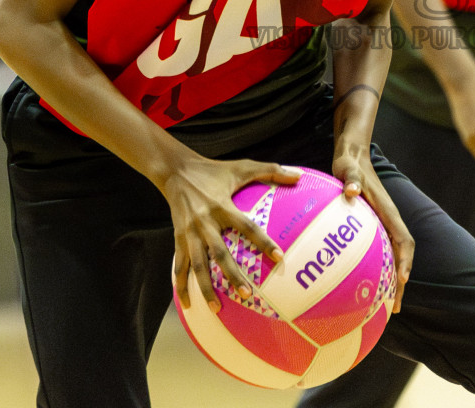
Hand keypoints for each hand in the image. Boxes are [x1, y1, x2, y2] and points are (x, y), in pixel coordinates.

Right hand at [163, 156, 300, 311]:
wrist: (175, 171)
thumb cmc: (214, 170)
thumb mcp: (241, 166)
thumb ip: (271, 170)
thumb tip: (300, 175)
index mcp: (222, 206)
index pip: (247, 226)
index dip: (263, 242)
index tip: (279, 258)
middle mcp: (205, 222)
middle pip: (220, 253)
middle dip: (232, 275)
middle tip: (247, 294)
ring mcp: (189, 233)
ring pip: (197, 265)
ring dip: (205, 288)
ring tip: (216, 309)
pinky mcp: (178, 239)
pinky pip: (179, 266)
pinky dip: (180, 285)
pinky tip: (186, 304)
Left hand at [332, 148, 414, 314]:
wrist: (352, 155)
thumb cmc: (350, 162)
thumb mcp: (348, 168)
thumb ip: (351, 178)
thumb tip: (352, 190)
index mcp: (387, 211)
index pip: (403, 239)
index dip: (405, 260)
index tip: (401, 280)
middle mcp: (388, 221)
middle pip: (401, 256)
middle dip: (400, 283)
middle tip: (393, 308)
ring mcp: (380, 225)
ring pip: (391, 258)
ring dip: (390, 281)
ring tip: (381, 307)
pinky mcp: (371, 228)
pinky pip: (376, 253)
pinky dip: (375, 271)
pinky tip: (358, 286)